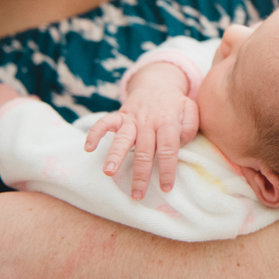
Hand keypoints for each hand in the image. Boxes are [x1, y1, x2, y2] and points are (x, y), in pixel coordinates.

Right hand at [84, 62, 198, 198]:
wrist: (158, 84)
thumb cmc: (175, 105)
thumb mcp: (190, 111)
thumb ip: (190, 126)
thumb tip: (181, 143)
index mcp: (168, 123)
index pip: (168, 149)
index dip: (167, 169)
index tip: (165, 188)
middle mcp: (148, 122)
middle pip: (144, 150)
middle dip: (140, 174)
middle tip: (137, 194)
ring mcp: (132, 119)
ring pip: (122, 138)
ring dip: (115, 155)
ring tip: (109, 172)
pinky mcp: (120, 116)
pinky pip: (104, 122)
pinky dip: (95, 133)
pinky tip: (88, 148)